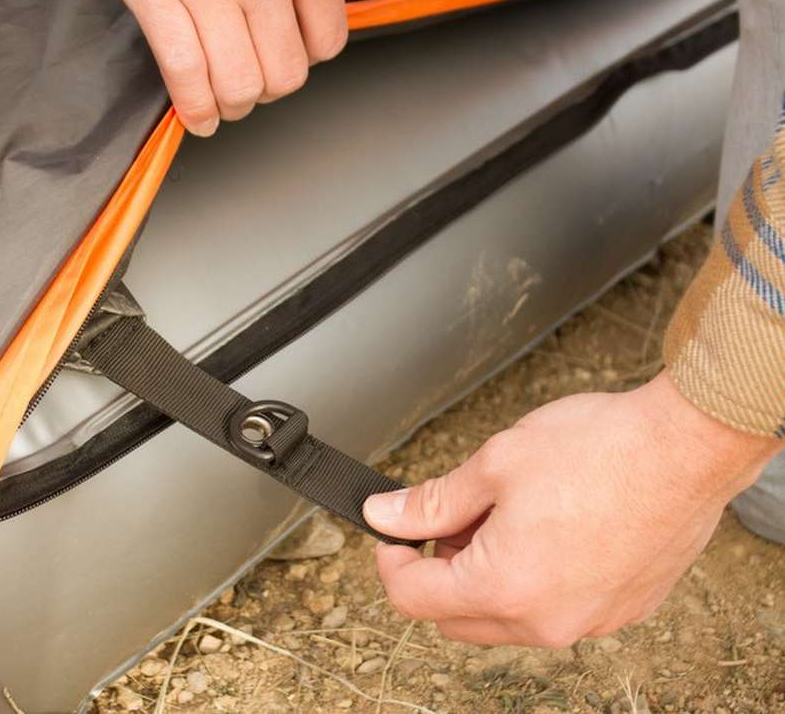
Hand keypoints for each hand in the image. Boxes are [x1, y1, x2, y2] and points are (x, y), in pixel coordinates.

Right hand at [85, 0, 405, 135]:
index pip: (326, 44)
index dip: (308, 58)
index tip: (288, 53)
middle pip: (284, 76)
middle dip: (272, 88)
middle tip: (255, 80)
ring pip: (237, 83)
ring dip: (235, 103)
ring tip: (224, 99)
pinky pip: (183, 71)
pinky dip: (192, 107)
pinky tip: (194, 115)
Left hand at [364, 371, 779, 645]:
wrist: (684, 448)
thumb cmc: (600, 449)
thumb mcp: (495, 464)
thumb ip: (433, 501)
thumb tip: (386, 515)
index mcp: (505, 587)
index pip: (414, 598)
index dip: (391, 559)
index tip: (392, 532)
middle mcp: (547, 621)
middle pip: (458, 618)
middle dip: (438, 572)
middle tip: (449, 519)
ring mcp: (589, 622)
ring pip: (508, 619)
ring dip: (487, 578)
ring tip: (503, 515)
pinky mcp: (622, 610)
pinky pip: (556, 611)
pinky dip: (534, 580)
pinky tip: (547, 528)